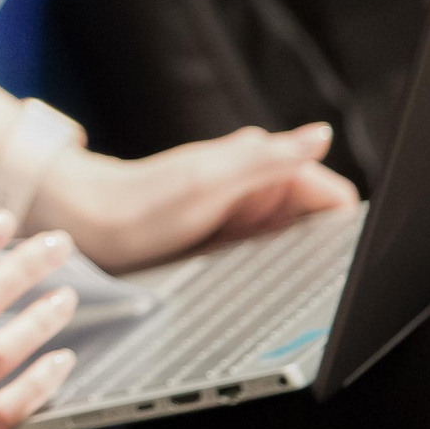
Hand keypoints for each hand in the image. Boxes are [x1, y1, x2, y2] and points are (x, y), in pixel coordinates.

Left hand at [32, 124, 359, 272]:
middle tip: (306, 288)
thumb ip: (266, 160)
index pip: (331, 196)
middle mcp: (256, 187)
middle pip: (316, 222)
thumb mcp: (207, 180)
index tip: (341, 265)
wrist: (85, 224)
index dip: (344, 228)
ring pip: (293, 243)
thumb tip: (321, 135)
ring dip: (294, 265)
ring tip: (280, 293)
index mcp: (261, 165)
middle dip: (320, 251)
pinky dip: (268, 271)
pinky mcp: (226, 240)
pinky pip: (264, 257)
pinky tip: (256, 290)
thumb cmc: (139, 203)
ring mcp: (241, 215)